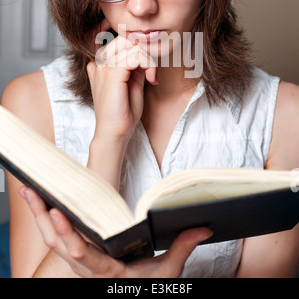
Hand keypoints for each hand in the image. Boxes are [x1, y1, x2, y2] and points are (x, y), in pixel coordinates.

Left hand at [19, 187, 211, 277]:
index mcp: (107, 272)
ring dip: (39, 216)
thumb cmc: (148, 287)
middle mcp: (88, 270)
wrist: (136, 295)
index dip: (68, 235)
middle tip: (31, 190)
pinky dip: (48, 223)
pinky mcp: (80, 258)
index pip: (83, 255)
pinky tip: (42, 204)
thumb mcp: (167, 273)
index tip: (57, 212)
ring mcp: (81, 264)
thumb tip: (203, 227)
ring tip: (30, 190)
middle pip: (58, 244)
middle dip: (42, 217)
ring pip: (53, 242)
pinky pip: (58, 242)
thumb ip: (182, 248)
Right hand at [88, 23, 157, 141]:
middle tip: (152, 70)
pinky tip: (151, 79)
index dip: (138, 46)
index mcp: (101, 65)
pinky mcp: (112, 74)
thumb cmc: (123, 113)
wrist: (114, 133)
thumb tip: (145, 52)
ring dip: (148, 58)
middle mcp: (99, 63)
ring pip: (131, 44)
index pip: (119, 40)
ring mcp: (103, 67)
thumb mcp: (133, 83)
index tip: (150, 64)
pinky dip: (148, 64)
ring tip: (152, 77)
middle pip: (124, 38)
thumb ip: (136, 66)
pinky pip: (135, 55)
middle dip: (144, 50)